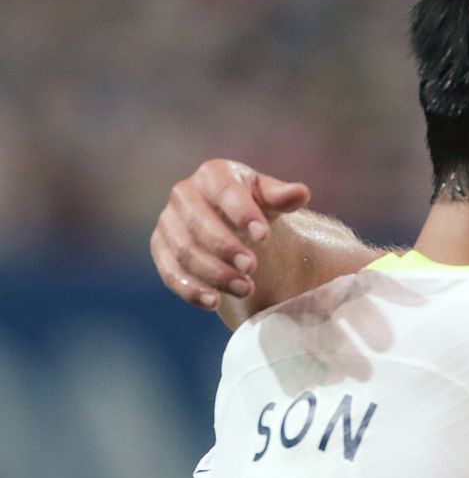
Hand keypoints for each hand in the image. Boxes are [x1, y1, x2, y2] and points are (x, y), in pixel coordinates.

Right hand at [150, 159, 309, 308]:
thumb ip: (281, 197)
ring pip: (184, 251)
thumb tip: (300, 193)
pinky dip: (190, 289)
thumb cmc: (253, 204)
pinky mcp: (160, 248)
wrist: (228, 220)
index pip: (225, 190)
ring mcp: (168, 222)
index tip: (264, 236)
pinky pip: (169, 272)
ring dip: (214, 273)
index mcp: (212, 174)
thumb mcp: (268, 197)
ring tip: (245, 289)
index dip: (243, 213)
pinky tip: (214, 302)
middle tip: (252, 268)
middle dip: (226, 248)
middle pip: (199, 223)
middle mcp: (184, 194)